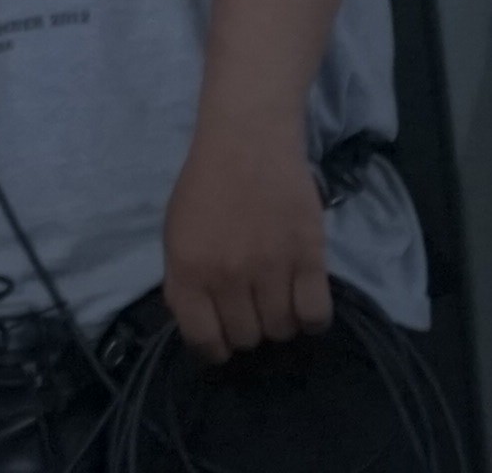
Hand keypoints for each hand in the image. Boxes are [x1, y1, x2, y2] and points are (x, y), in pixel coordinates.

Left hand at [160, 115, 331, 361]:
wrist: (247, 141)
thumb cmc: (206, 185)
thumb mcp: (176, 234)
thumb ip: (186, 280)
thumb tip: (204, 325)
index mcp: (187, 270)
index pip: (202, 338)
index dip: (213, 349)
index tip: (221, 344)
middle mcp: (227, 276)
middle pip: (247, 337)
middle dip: (247, 331)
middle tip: (251, 310)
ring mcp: (271, 268)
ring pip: (282, 330)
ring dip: (280, 323)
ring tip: (277, 301)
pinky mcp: (310, 258)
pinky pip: (315, 315)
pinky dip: (311, 319)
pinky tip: (304, 303)